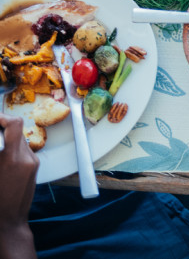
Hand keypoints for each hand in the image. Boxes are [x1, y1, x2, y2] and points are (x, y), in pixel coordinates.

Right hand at [0, 115, 36, 258]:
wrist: (8, 221)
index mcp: (11, 159)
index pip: (14, 125)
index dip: (2, 117)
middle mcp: (26, 157)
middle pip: (17, 130)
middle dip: (1, 128)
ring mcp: (33, 161)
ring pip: (20, 139)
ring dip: (6, 139)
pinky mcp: (35, 166)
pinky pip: (23, 149)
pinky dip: (12, 148)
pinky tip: (2, 160)